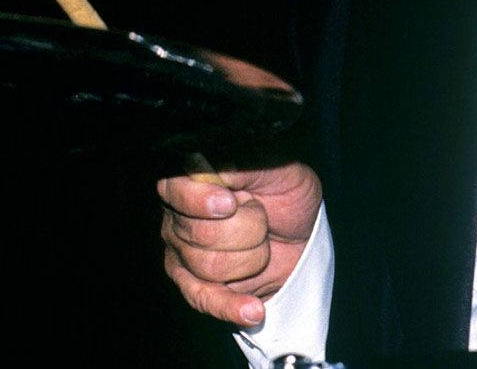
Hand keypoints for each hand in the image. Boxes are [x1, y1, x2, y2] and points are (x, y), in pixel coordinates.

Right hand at [158, 162, 321, 326]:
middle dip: (246, 228)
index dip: (199, 200)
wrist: (302, 233)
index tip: (228, 204)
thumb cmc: (286, 192)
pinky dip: (231, 306)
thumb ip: (245, 166)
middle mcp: (178, 213)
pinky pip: (205, 300)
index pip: (175, 189)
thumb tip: (216, 170)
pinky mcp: (193, 283)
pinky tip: (252, 309)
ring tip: (261, 241)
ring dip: (252, 257)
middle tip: (261, 216)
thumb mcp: (278, 169)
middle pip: (199, 233)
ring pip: (210, 266)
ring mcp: (182, 250)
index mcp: (192, 177)